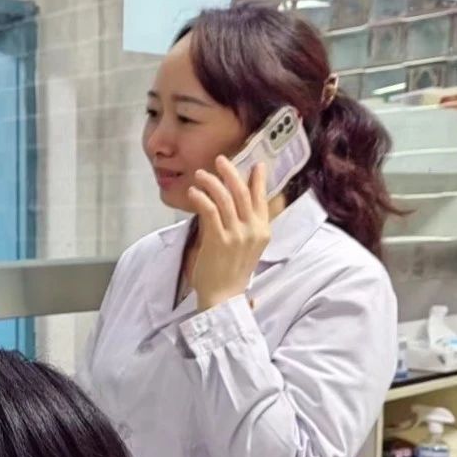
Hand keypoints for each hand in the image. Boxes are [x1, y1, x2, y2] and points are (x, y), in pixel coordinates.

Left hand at [187, 157, 270, 312]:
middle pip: (243, 192)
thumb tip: (237, 203)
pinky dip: (201, 198)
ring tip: (200, 174)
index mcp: (263, 231)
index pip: (262, 199)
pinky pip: (210, 211)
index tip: (256, 164)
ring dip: (211, 181)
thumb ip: (246, 225)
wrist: (224, 297)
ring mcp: (237, 235)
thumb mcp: (247, 246)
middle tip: (220, 159)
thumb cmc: (232, 271)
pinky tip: (193, 192)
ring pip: (225, 198)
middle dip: (231, 173)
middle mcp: (253, 230)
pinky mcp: (219, 240)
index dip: (258, 180)